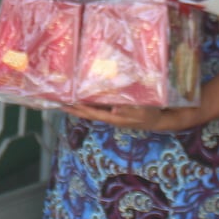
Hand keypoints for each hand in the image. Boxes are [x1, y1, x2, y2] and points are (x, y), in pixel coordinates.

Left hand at [61, 102, 187, 132]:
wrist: (160, 119)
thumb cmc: (151, 115)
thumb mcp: (142, 113)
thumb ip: (127, 112)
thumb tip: (113, 110)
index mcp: (113, 118)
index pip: (92, 113)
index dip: (78, 110)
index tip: (66, 105)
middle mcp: (110, 117)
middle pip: (88, 113)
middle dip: (73, 109)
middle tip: (59, 103)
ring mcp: (113, 115)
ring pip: (92, 110)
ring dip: (80, 106)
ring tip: (67, 100)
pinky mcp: (117, 111)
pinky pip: (100, 107)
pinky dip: (90, 103)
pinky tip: (86, 98)